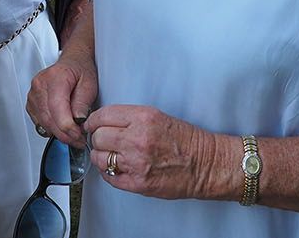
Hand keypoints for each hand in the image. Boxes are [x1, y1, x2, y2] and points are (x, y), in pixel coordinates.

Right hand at [27, 50, 97, 148]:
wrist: (72, 62)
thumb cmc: (80, 70)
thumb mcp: (89, 84)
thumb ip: (83, 103)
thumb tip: (78, 121)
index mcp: (55, 78)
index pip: (57, 110)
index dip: (68, 128)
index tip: (79, 136)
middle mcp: (39, 86)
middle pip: (49, 120)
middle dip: (66, 135)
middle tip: (80, 139)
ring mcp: (32, 95)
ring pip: (43, 124)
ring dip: (59, 133)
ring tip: (73, 132)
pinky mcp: (31, 104)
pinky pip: (39, 124)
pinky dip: (52, 129)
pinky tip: (62, 125)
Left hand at [84, 105, 223, 200]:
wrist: (205, 164)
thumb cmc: (186, 141)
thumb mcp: (157, 116)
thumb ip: (130, 118)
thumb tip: (105, 121)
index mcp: (143, 118)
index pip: (103, 115)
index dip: (94, 120)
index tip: (93, 124)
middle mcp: (138, 139)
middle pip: (98, 136)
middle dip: (98, 138)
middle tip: (103, 140)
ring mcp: (136, 162)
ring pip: (100, 157)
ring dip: (102, 156)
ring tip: (111, 155)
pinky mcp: (138, 183)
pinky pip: (109, 177)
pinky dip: (109, 172)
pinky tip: (117, 168)